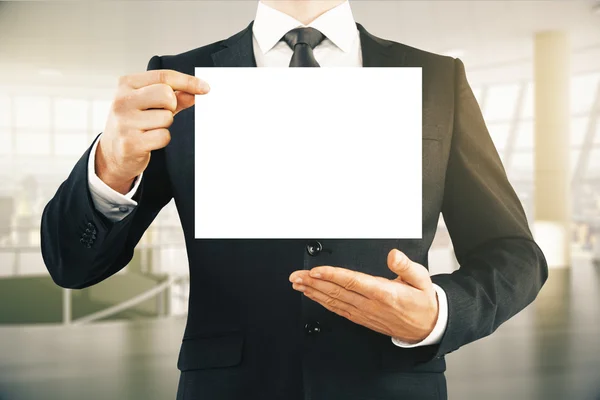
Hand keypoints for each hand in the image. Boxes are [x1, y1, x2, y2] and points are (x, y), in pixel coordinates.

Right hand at [96, 69, 210, 193]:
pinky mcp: (130, 143)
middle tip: (161, 113)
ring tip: (150, 128)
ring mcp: (125, 122)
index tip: (205, 88)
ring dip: (165, 125)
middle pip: (167, 95)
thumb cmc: (134, 123)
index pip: (163, 76)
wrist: (111, 153)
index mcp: (126, 84)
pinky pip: (163, 136)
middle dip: (172, 106)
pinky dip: (162, 139)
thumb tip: (195, 92)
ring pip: (167, 117)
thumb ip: (173, 97)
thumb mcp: (148, 104)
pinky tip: (149, 140)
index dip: (188, 81)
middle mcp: (122, 101)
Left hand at [289, 249, 438, 343]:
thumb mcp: (422, 278)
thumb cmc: (423, 301)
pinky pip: (339, 310)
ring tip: (298, 284)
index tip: (315, 271)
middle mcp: (371, 304)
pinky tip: (314, 296)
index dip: (331, 276)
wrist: (428, 327)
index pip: (352, 282)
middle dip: (314, 283)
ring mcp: (365, 313)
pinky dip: (323, 303)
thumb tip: (393, 255)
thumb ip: (405, 266)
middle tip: (296, 276)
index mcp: (383, 293)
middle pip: (337, 292)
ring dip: (314, 293)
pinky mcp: (362, 319)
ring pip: (334, 302)